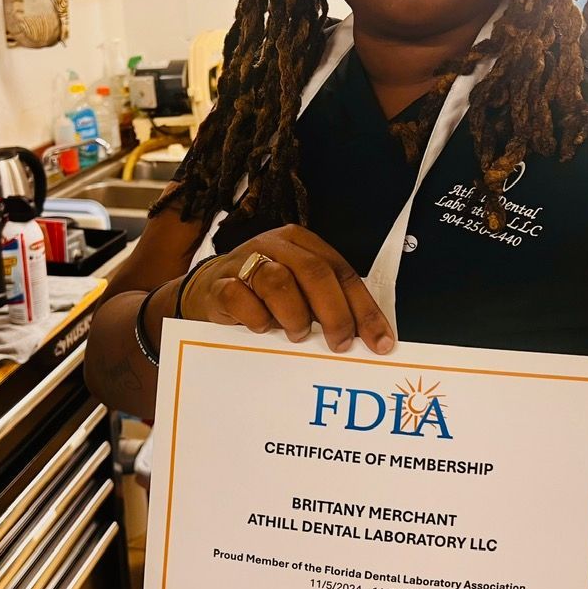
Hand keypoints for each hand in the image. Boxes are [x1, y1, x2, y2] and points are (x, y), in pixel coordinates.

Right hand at [181, 224, 394, 354]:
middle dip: (335, 313)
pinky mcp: (220, 284)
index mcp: (303, 244)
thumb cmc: (264, 297)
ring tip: (297, 334)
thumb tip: (367, 340)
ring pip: (279, 281)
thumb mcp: (300, 295)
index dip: (364, 309)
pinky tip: (262, 329)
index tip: (378, 342)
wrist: (209, 292)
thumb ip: (328, 308)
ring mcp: (245, 261)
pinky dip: (257, 318)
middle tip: (340, 344)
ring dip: (295, 315)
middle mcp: (276, 245)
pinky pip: (240, 298)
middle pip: (315, 273)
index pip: (343, 273)